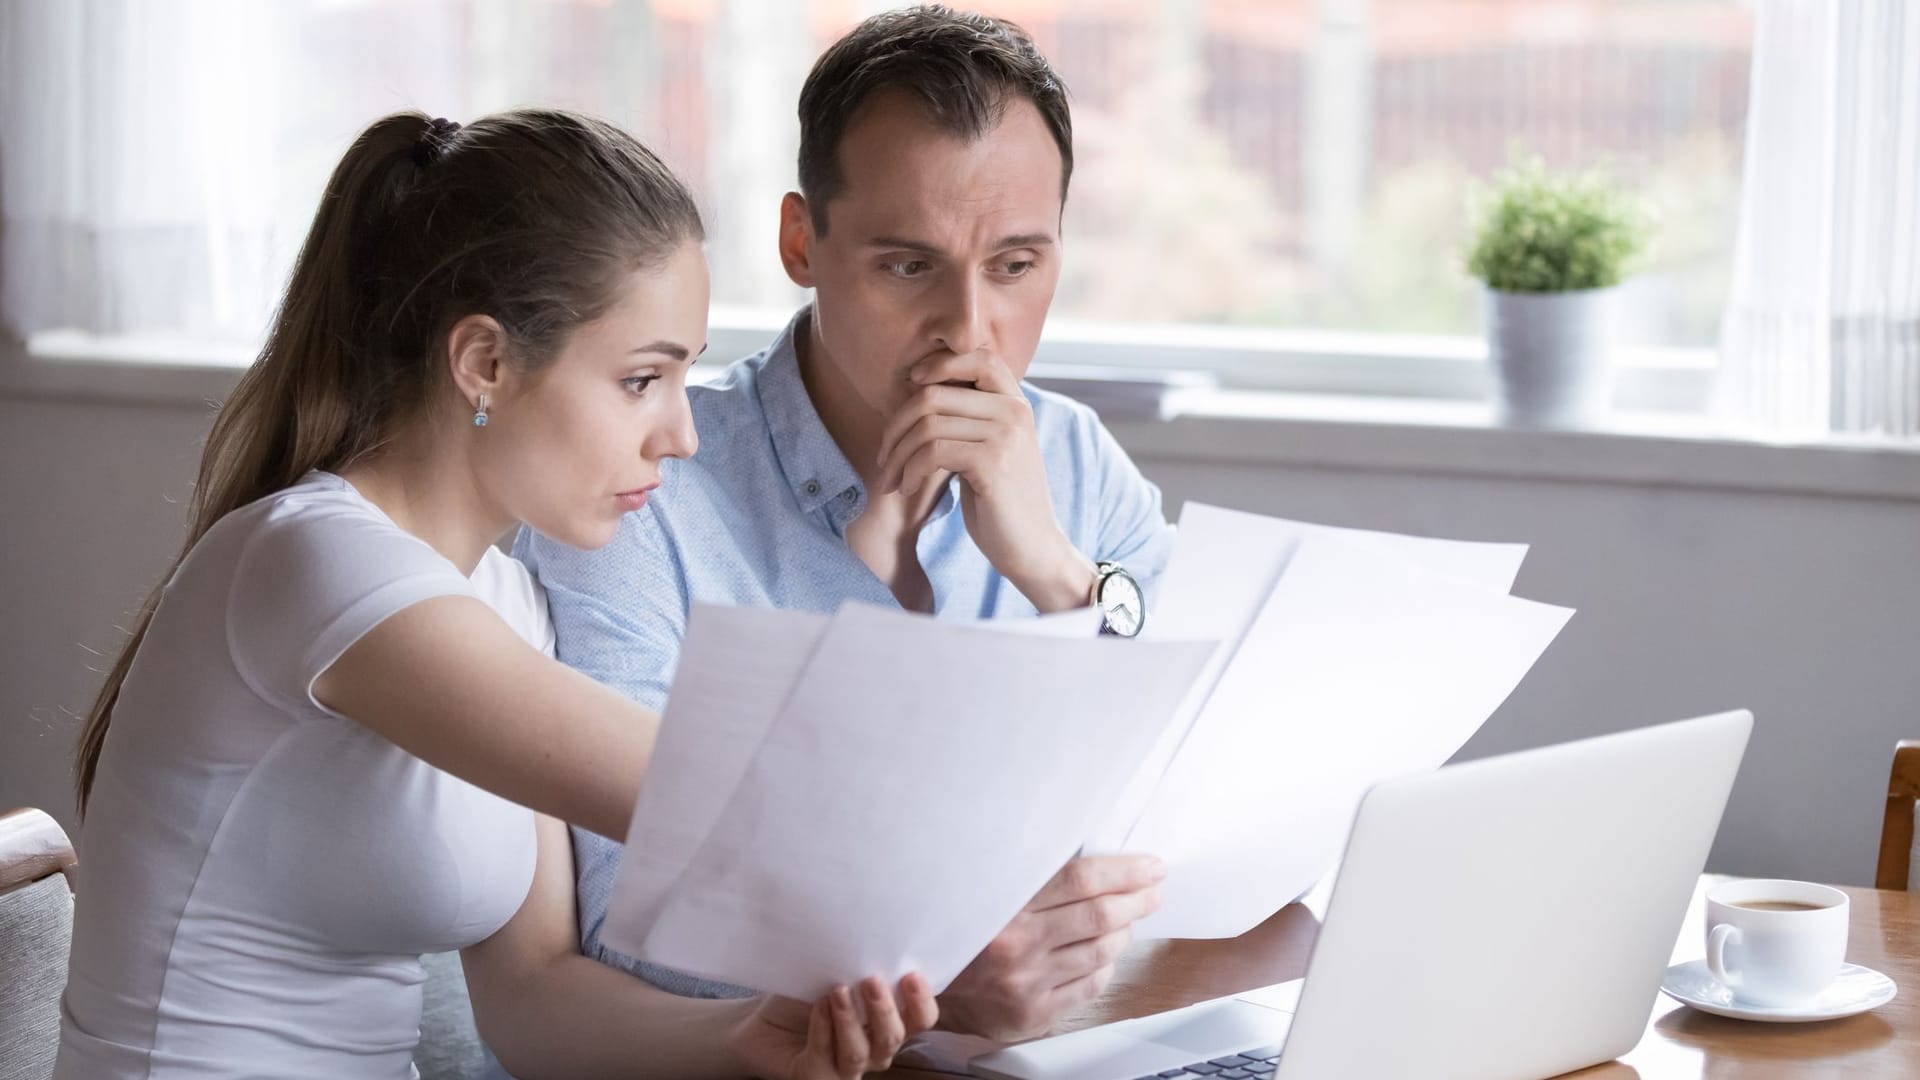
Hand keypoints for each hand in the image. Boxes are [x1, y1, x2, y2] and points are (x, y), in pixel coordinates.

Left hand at [732, 974, 938, 1079]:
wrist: (762, 1021)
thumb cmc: (806, 993)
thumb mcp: (833, 972)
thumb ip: (854, 964)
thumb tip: (867, 933)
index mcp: (887, 1022)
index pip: (920, 1020)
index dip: (921, 1002)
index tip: (911, 974)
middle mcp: (873, 1049)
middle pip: (892, 1039)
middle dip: (884, 1010)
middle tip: (870, 980)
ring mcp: (846, 1068)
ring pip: (859, 1054)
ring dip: (850, 1021)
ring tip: (837, 991)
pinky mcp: (817, 1077)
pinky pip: (824, 1060)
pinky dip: (823, 1030)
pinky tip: (818, 1006)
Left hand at [875, 351, 1093, 611]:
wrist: (1032, 548)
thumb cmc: (1001, 504)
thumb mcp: (988, 451)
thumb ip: (968, 421)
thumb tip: (919, 394)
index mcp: (1016, 404)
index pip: (979, 357)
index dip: (939, 364)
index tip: (910, 386)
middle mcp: (1014, 411)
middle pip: (934, 394)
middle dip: (897, 426)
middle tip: (886, 459)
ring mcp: (1006, 434)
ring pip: (927, 424)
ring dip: (898, 455)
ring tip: (893, 480)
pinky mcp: (993, 461)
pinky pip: (932, 452)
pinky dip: (911, 471)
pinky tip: (908, 490)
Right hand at [937, 855, 1164, 1040]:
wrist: (924, 990)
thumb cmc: (962, 933)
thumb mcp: (983, 893)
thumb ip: (1029, 877)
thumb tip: (1089, 859)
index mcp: (1004, 907)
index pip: (1078, 881)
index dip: (1123, 871)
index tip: (1149, 866)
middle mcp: (1017, 945)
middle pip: (1099, 915)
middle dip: (1138, 899)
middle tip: (1153, 888)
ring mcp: (1028, 982)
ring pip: (1102, 951)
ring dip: (1126, 930)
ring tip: (1129, 917)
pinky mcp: (1035, 1012)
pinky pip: (1090, 984)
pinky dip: (1107, 964)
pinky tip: (1105, 952)